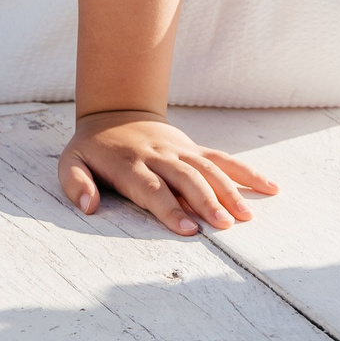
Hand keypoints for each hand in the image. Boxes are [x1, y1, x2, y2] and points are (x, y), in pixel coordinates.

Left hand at [57, 111, 275, 235]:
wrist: (114, 111)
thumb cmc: (91, 148)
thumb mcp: (70, 162)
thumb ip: (76, 184)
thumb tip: (89, 207)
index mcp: (129, 165)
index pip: (152, 189)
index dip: (169, 209)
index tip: (188, 229)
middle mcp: (158, 157)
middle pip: (186, 179)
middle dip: (207, 203)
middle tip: (225, 226)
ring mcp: (180, 151)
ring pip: (209, 169)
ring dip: (229, 191)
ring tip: (246, 216)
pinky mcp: (193, 148)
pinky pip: (223, 158)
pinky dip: (246, 172)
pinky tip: (269, 187)